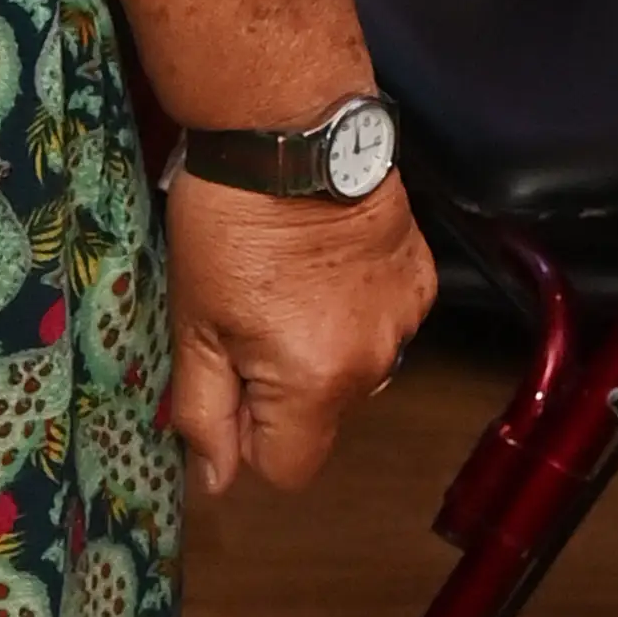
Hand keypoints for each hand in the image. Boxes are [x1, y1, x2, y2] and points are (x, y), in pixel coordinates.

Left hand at [164, 172, 435, 497]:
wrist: (293, 134)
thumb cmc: (229, 226)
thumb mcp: (193, 323)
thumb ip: (204, 411)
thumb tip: (218, 483)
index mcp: (314, 384)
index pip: (288, 469)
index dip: (249, 438)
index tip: (228, 381)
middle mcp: (374, 365)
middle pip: (321, 417)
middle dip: (282, 387)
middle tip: (247, 316)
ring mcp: (407, 322)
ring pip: (354, 370)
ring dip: (321, 346)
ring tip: (287, 282)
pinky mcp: (424, 281)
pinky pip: (385, 324)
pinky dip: (355, 308)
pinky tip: (326, 262)